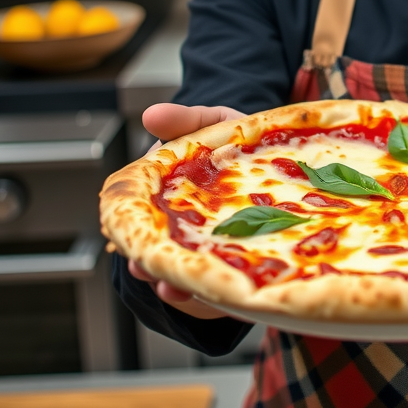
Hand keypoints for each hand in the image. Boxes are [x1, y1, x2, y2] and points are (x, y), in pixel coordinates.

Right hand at [127, 102, 247, 318]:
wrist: (276, 150)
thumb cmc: (234, 140)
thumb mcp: (211, 123)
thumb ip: (183, 121)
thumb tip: (151, 114)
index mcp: (168, 198)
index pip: (140, 223)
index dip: (133, 236)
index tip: (131, 248)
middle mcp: (184, 229)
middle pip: (161, 256)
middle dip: (154, 269)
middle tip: (152, 274)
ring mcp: (212, 248)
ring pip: (190, 275)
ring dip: (181, 287)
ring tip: (176, 290)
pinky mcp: (240, 262)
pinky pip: (226, 285)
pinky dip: (222, 292)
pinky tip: (227, 292)